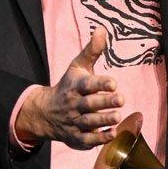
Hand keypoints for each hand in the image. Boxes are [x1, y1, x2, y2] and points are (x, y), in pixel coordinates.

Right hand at [15, 28, 123, 149]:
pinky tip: (113, 133)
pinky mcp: (76, 138)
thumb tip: (102, 28)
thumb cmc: (69, 86)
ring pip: (89, 122)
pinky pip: (88, 140)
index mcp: (75, 86)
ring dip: (103, 120)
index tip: (113, 83)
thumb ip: (92, 50)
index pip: (87, 84)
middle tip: (121, 99)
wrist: (46, 112)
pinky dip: (99, 138)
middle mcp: (74, 104)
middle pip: (89, 104)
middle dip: (104, 102)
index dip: (100, 83)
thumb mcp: (77, 67)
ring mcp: (74, 122)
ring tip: (118, 116)